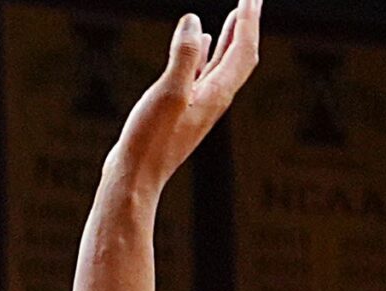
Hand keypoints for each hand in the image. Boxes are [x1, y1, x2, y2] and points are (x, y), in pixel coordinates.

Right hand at [107, 1, 261, 191]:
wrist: (134, 178)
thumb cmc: (149, 141)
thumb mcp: (168, 92)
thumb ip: (184, 56)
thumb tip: (194, 23)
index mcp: (217, 94)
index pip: (243, 49)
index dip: (249, 20)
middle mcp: (213, 100)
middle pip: (240, 56)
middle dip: (247, 26)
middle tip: (251, 0)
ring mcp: (198, 106)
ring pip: (223, 66)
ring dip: (231, 39)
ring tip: (236, 17)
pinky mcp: (181, 112)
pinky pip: (203, 76)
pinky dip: (207, 56)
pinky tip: (201, 46)